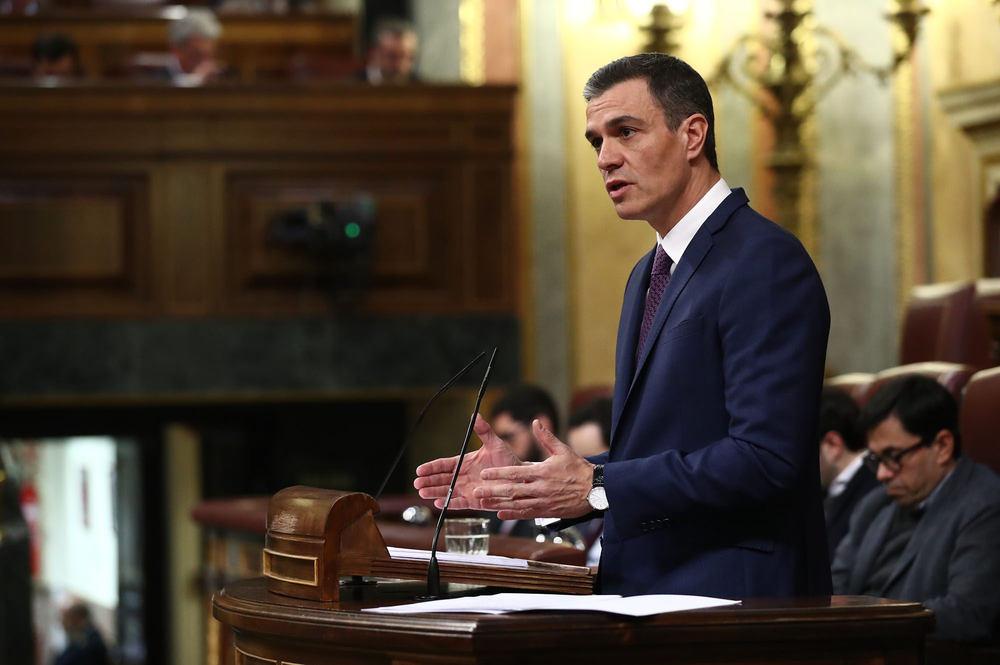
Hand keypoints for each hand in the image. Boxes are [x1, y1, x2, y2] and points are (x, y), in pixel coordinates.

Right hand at [414, 414, 521, 509]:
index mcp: (464, 462)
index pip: (444, 465)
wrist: (519, 477)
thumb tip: (475, 415)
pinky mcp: (474, 501)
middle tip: (417, 483)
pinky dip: (449, 503)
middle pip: (441, 479)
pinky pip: (459, 503)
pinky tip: (438, 503)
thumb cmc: (507, 460)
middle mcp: (463, 476)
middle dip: (428, 481)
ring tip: (422, 493)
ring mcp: (467, 489)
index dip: (431, 467)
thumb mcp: (495, 443)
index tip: (420, 470)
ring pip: (447, 491)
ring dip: (434, 492)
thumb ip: (484, 430)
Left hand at [474, 420, 593, 519]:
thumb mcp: (563, 450)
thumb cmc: (579, 469)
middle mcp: (540, 488)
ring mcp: (543, 501)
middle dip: (493, 491)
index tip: (484, 474)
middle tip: (476, 491)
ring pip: (517, 504)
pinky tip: (501, 514)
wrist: (596, 490)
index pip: (515, 473)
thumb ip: (546, 437)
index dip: (498, 473)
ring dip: (499, 503)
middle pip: (512, 491)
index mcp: (542, 472)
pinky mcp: (547, 511)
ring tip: (483, 503)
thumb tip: (535, 422)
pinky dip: (513, 515)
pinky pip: (527, 514)